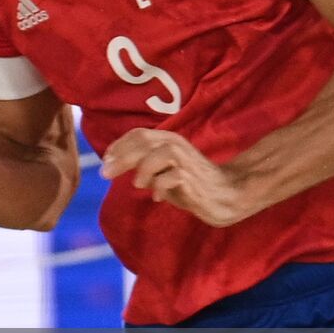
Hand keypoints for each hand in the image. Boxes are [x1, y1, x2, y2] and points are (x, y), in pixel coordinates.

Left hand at [100, 129, 255, 227]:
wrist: (227, 194)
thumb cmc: (192, 184)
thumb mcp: (163, 172)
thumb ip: (142, 166)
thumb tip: (113, 165)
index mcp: (168, 141)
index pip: (139, 134)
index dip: (119, 145)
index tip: (105, 161)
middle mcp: (177, 146)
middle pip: (143, 141)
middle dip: (121, 157)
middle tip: (105, 173)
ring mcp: (186, 162)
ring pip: (157, 154)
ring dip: (143, 170)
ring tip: (139, 184)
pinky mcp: (194, 179)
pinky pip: (172, 178)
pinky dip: (160, 187)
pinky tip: (158, 197)